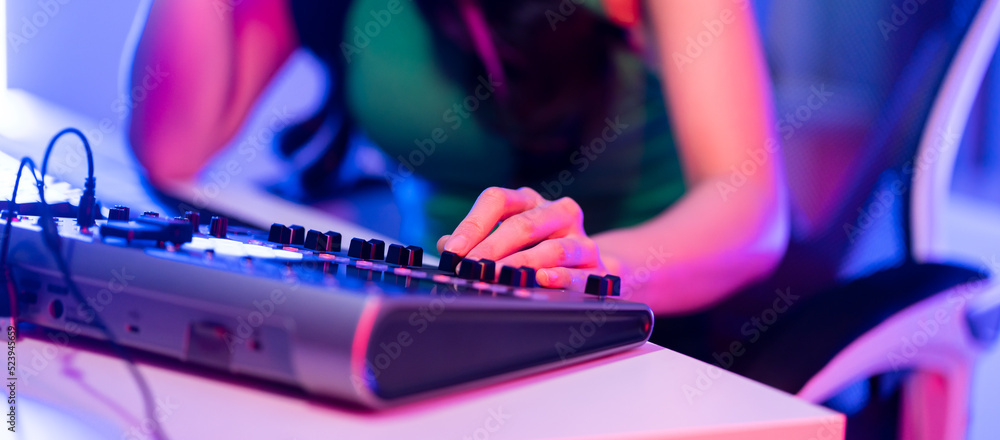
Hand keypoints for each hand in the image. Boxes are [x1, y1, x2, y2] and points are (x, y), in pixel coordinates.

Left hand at [437, 187, 617, 289]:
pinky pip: (579, 272)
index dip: (473, 224)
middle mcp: (556, 212)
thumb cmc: (539, 249)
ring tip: (499, 276)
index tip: (452, 250)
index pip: (497, 200)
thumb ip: (475, 242)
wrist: (591, 266)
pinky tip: (543, 280)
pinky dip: (561, 277)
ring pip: (552, 248)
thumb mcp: (507, 239)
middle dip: (492, 248)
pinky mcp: (596, 265)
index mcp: (528, 201)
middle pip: (522, 224)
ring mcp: (579, 237)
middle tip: (470, 267)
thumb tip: (445, 247)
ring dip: (523, 263)